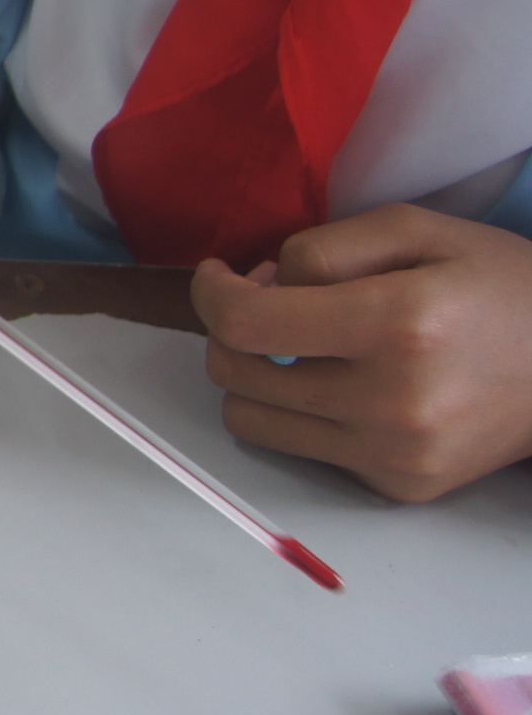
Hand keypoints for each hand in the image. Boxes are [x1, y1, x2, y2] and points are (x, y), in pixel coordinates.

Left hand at [191, 205, 531, 500]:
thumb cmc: (503, 287)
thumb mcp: (420, 230)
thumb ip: (323, 248)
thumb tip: (258, 286)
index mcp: (398, 324)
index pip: (247, 325)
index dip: (211, 295)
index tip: (219, 276)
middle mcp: (392, 400)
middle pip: (234, 373)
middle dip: (233, 330)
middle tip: (275, 302)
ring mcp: (395, 453)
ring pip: (251, 419)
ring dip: (256, 376)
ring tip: (303, 344)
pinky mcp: (400, 485)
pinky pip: (303, 449)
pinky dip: (304, 414)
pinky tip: (347, 382)